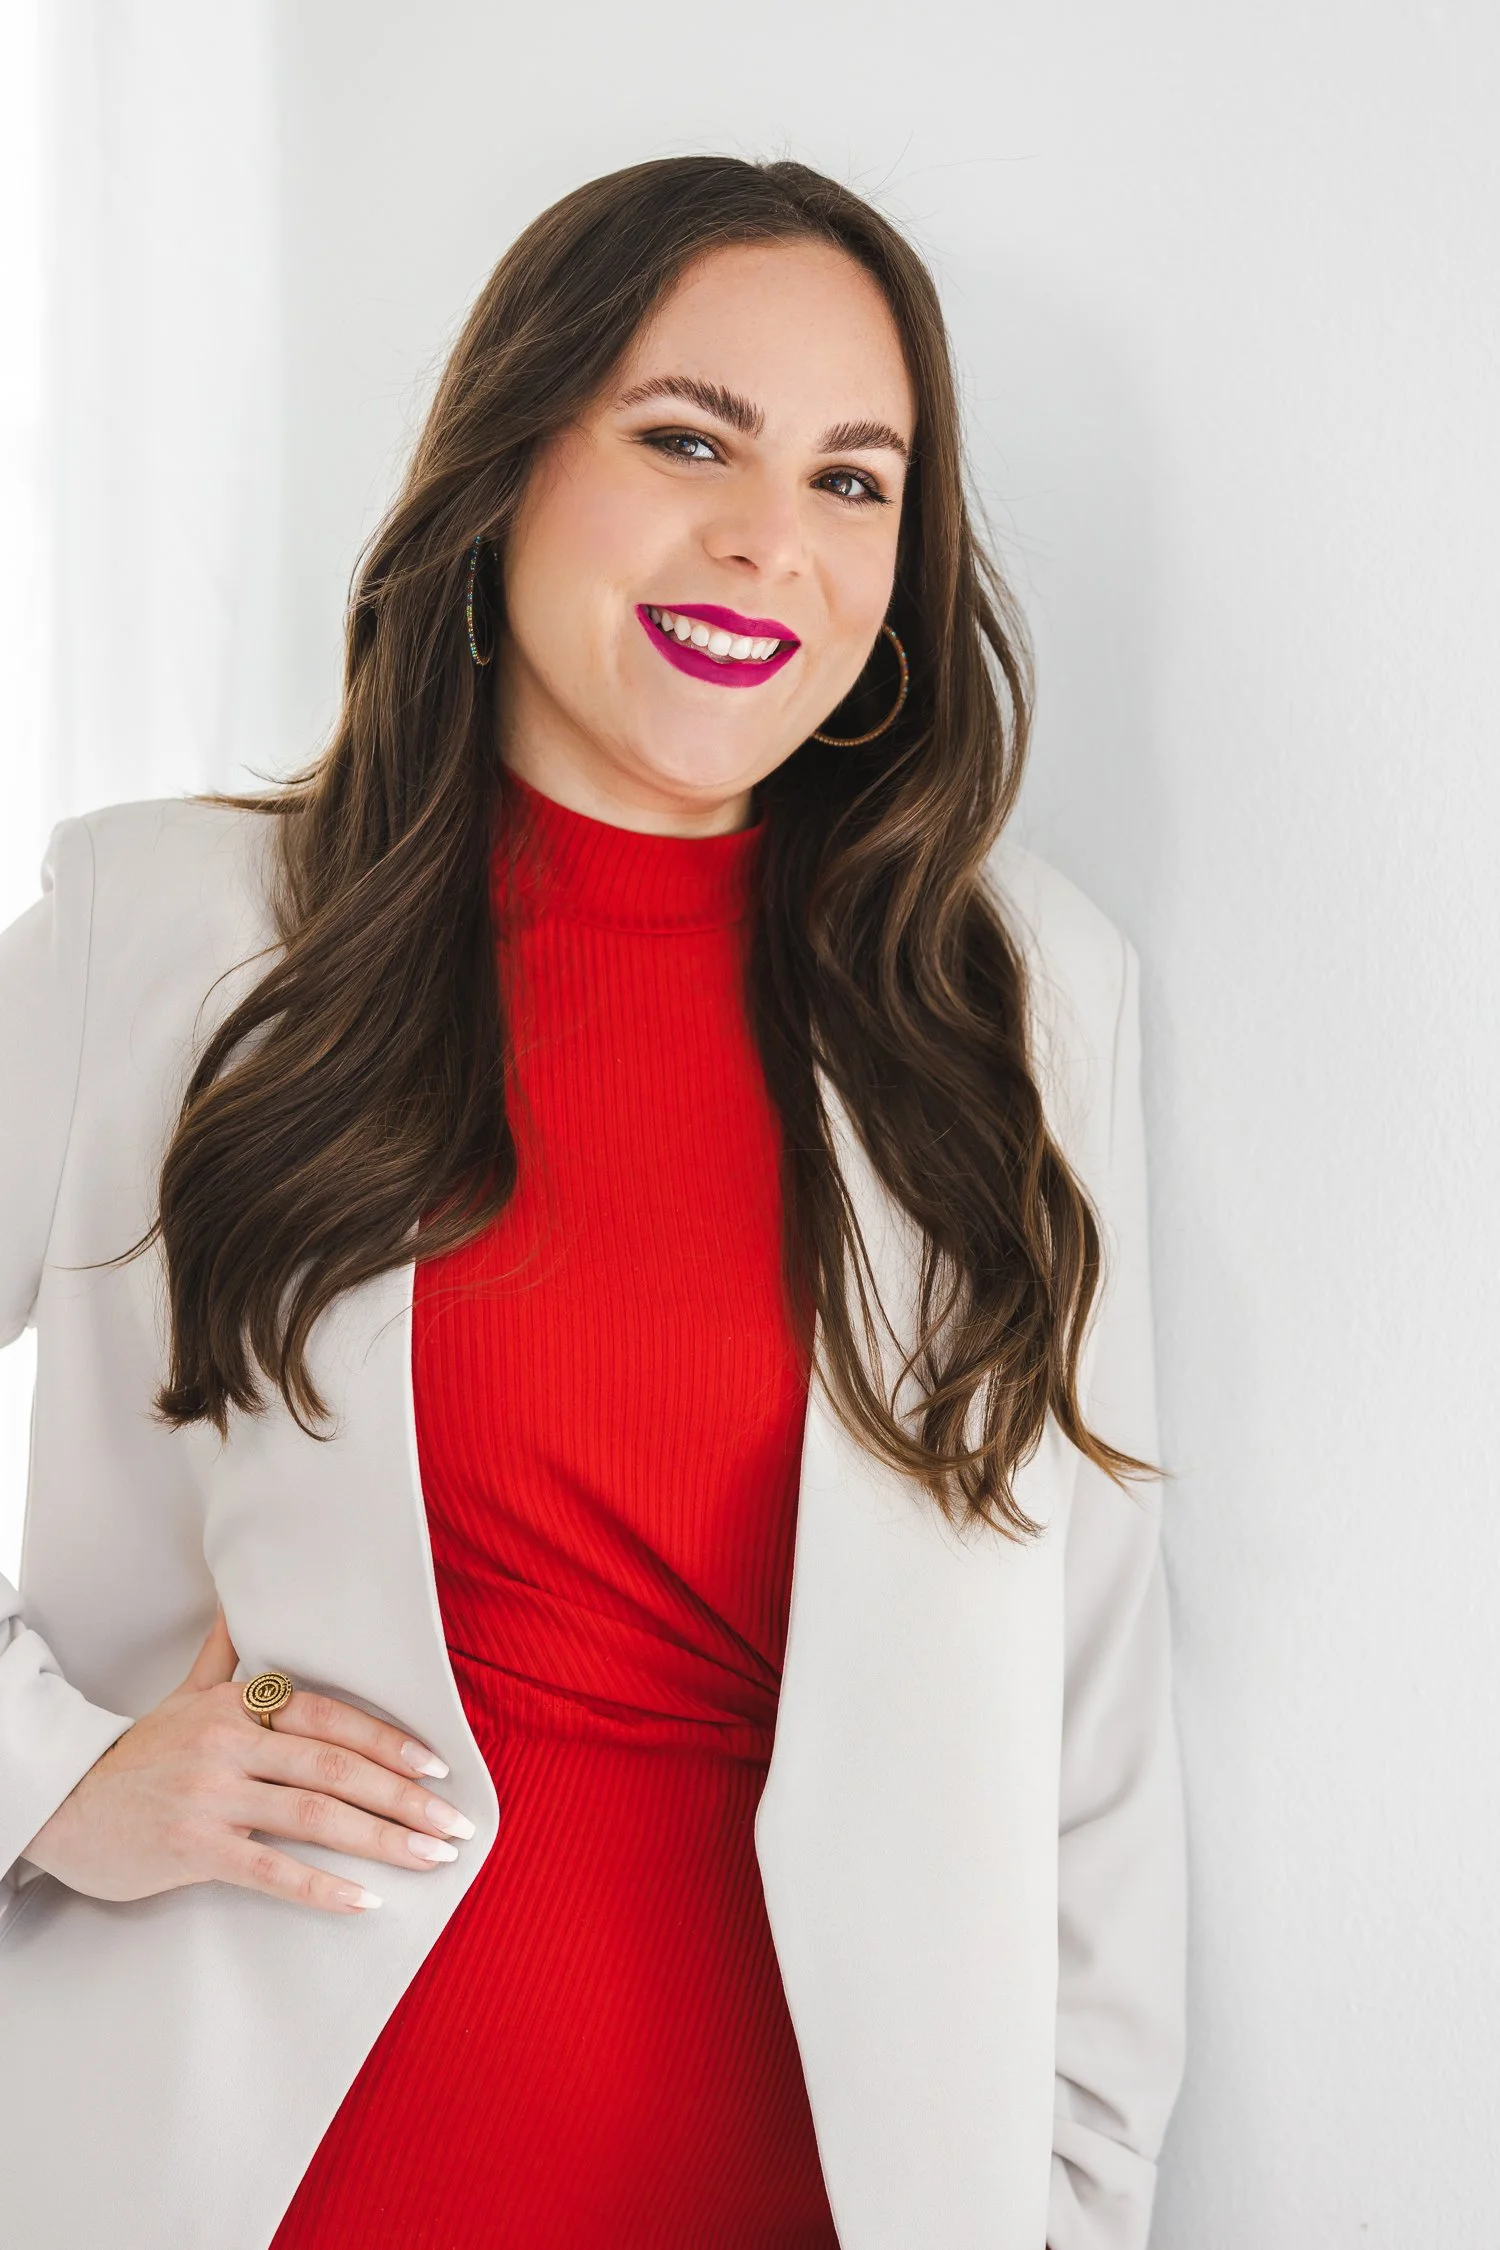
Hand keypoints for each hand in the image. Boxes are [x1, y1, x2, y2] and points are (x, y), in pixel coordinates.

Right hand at [21, 1604, 474, 1914]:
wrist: (63, 1805)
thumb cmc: (136, 1754)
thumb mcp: (182, 1694)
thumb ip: (222, 1654)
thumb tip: (237, 1602)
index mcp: (237, 1704)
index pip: (329, 1716)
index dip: (387, 1739)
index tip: (435, 1766)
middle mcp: (230, 1744)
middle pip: (335, 1766)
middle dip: (404, 1797)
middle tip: (453, 1824)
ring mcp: (212, 1797)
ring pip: (315, 1815)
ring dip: (383, 1840)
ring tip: (430, 1858)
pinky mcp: (193, 1849)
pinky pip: (271, 1870)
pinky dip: (323, 1888)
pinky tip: (365, 1901)